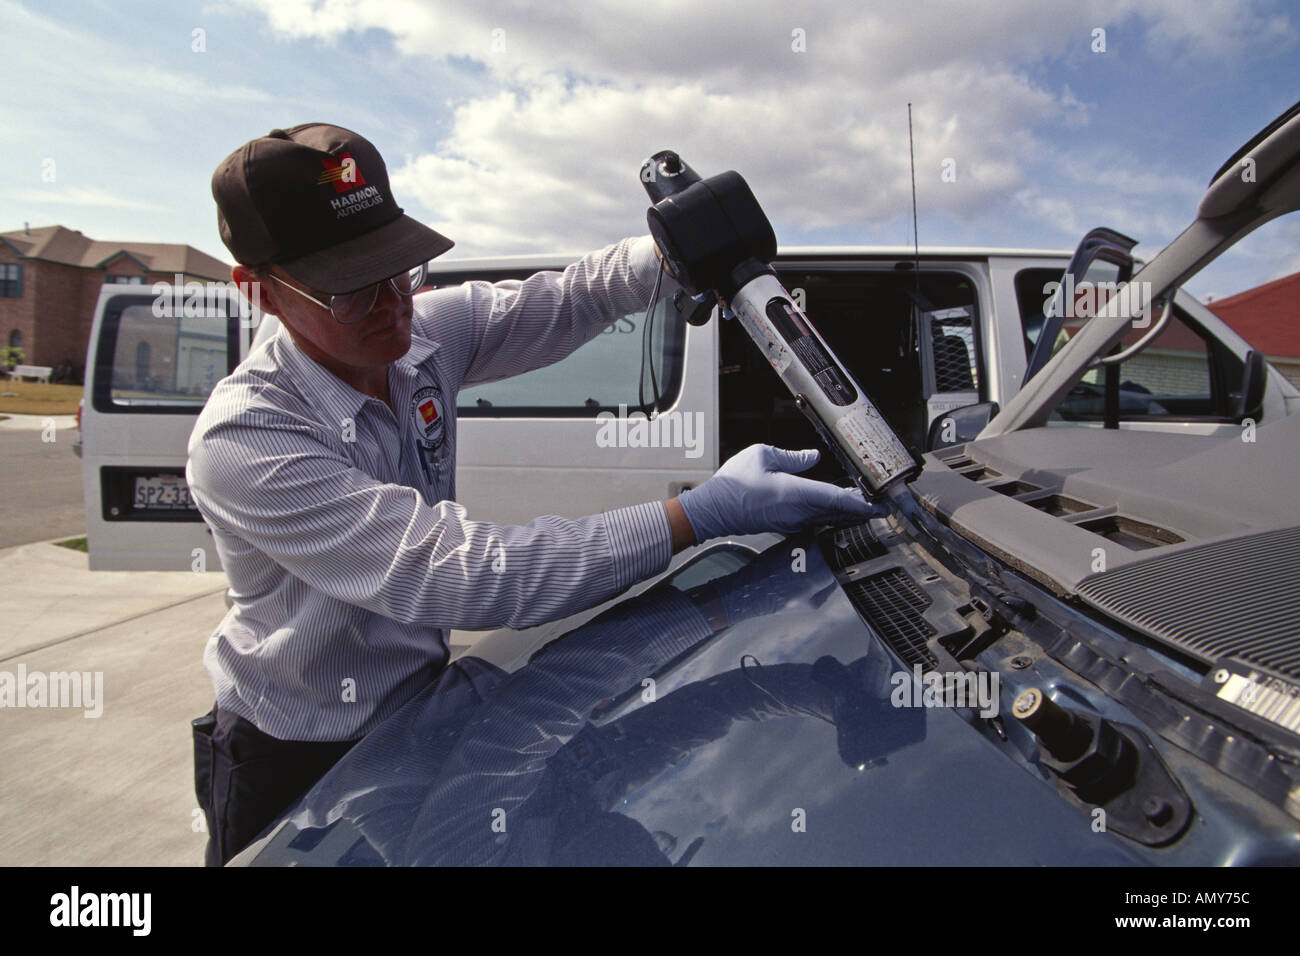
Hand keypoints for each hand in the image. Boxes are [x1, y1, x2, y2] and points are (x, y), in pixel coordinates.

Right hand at [677, 444, 878, 542]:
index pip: (838, 499)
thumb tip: (813, 457)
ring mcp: (792, 522)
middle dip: (862, 509)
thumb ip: (793, 457)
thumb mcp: (763, 455)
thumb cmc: (734, 483)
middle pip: (839, 512)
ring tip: (865, 508)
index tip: (881, 505)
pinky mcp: (784, 525)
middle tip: (882, 507)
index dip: (863, 503)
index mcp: (796, 493)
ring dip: (848, 513)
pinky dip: (830, 515)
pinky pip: (815, 520)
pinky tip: (835, 510)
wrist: (714, 510)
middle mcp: (798, 512)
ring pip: (828, 518)